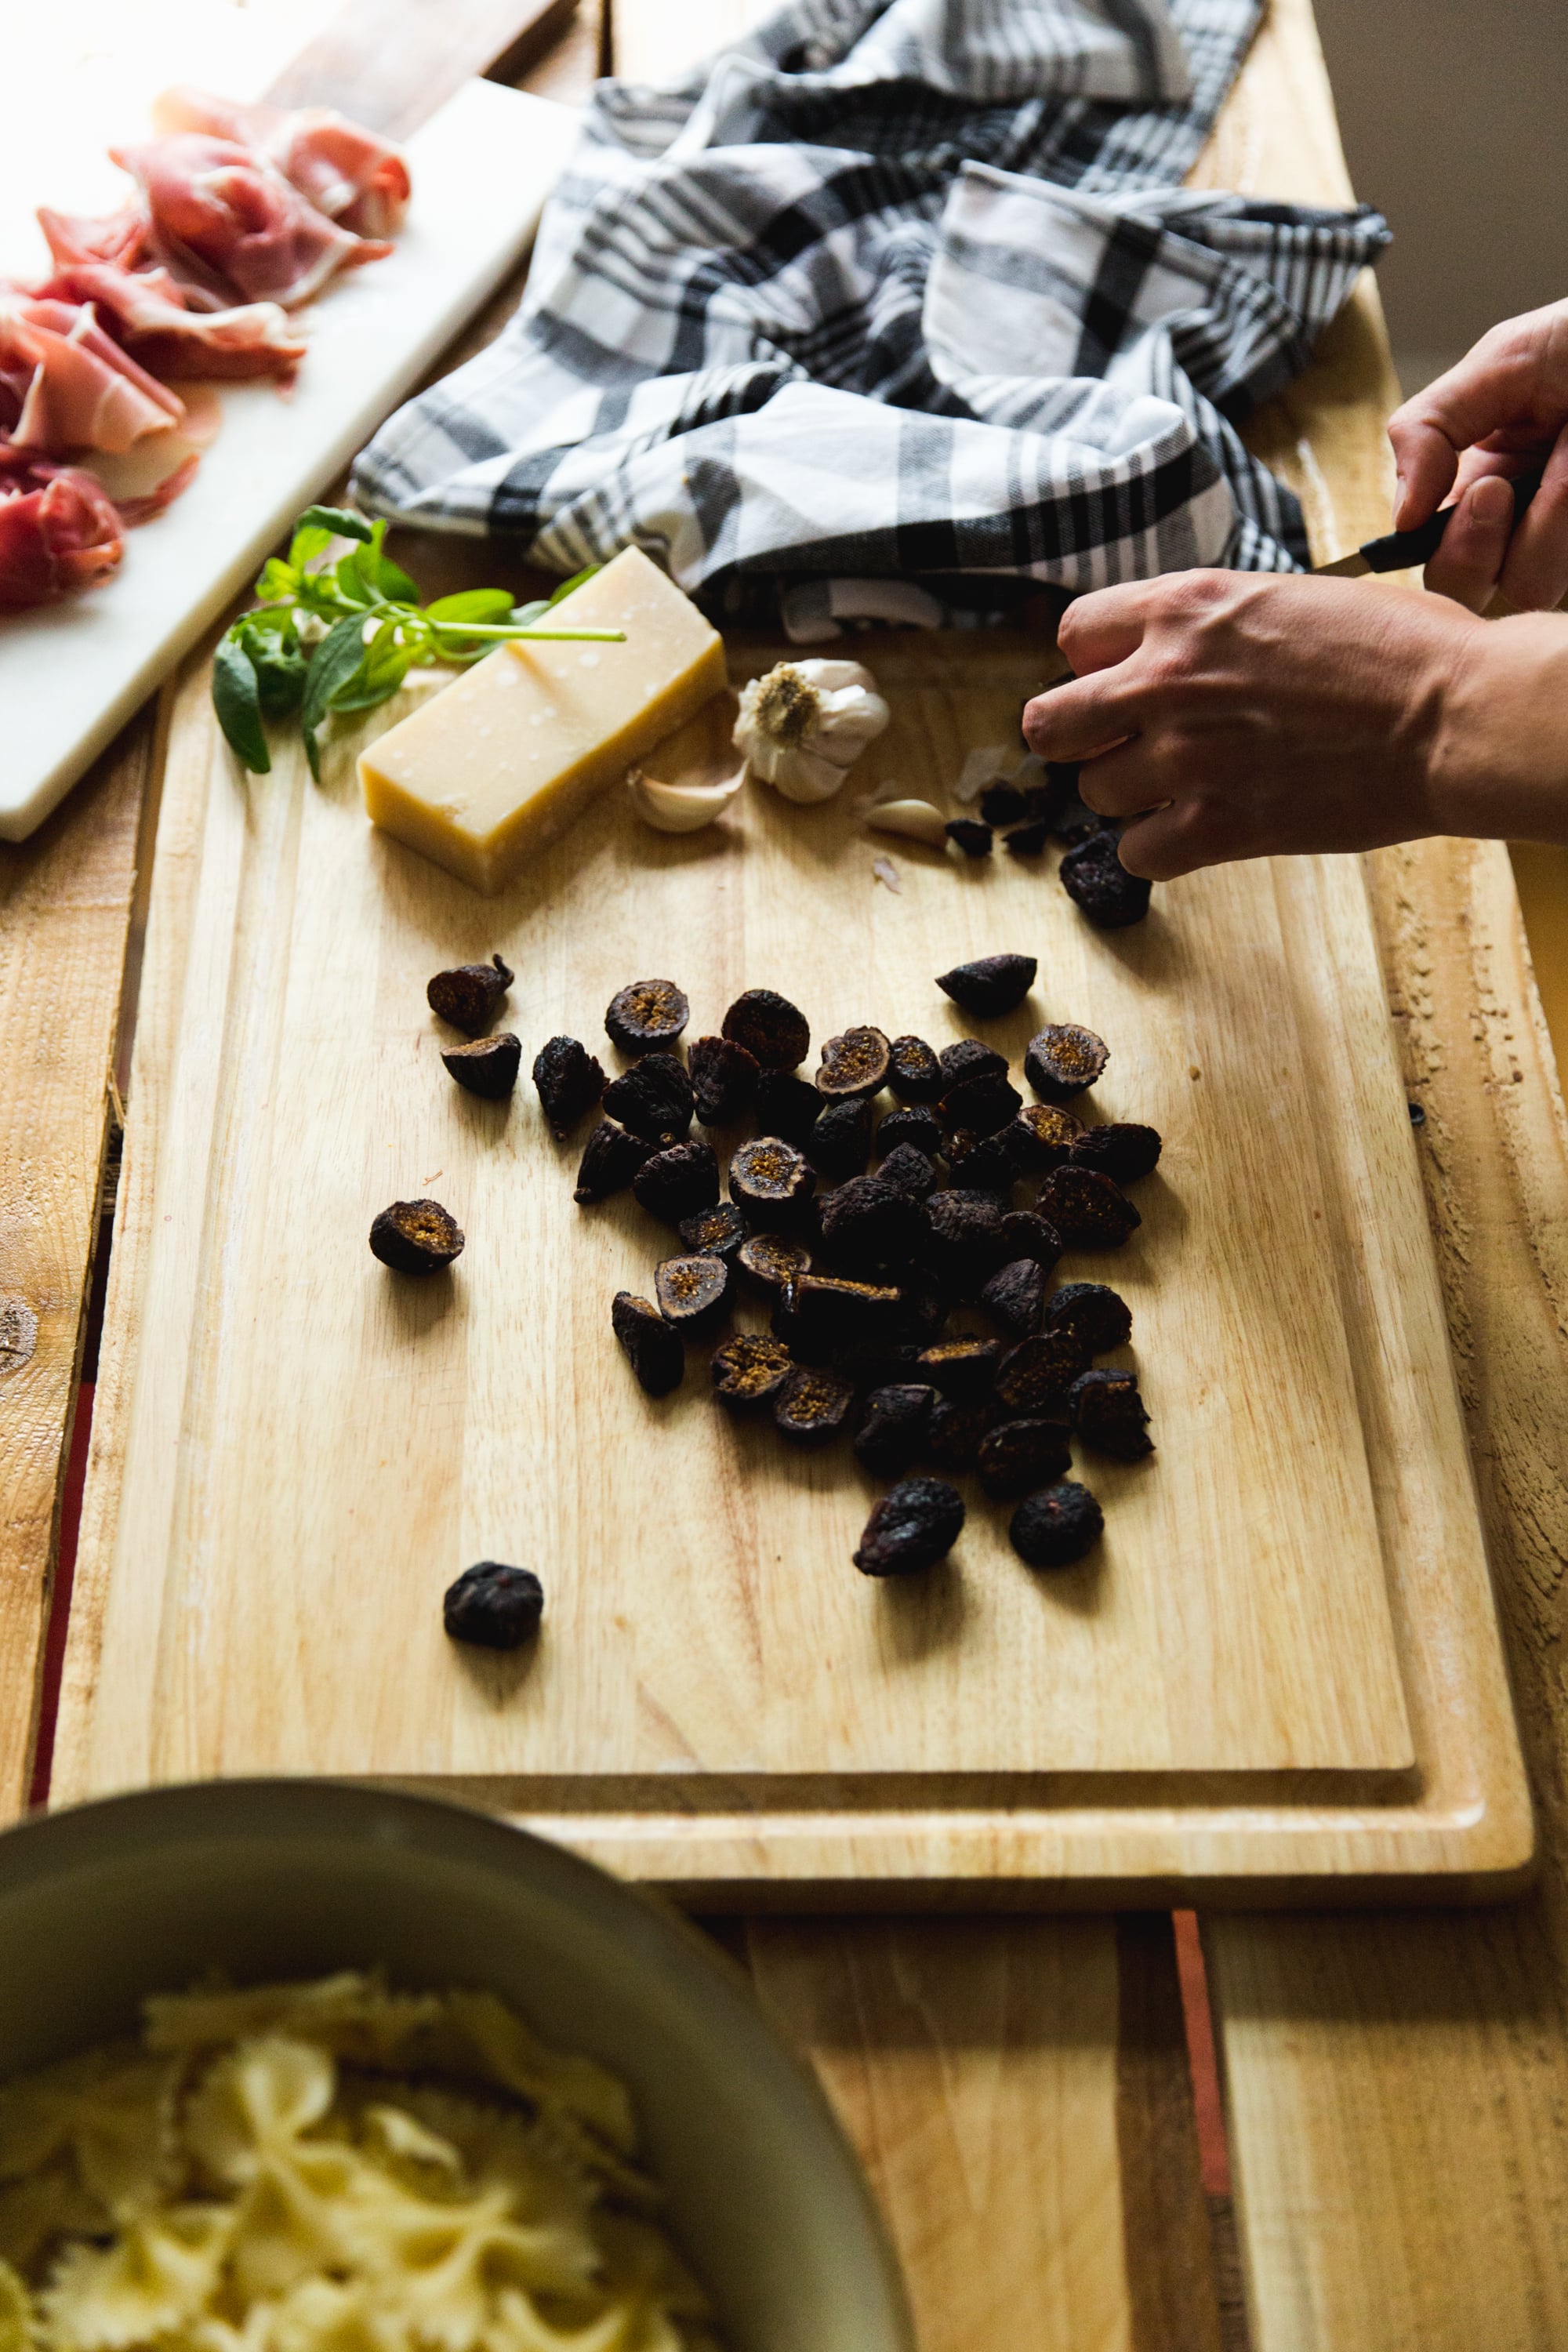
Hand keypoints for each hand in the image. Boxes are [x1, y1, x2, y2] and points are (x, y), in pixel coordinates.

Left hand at [1023, 570, 1488, 877]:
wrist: (1455, 714)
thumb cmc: (1398, 651)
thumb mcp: (1288, 597)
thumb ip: (1214, 624)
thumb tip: (1176, 651)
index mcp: (1186, 606)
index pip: (1073, 634)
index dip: (1095, 664)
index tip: (1125, 681)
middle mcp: (1168, 677)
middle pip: (1051, 724)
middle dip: (1081, 738)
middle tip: (1124, 746)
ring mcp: (1187, 755)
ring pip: (1095, 794)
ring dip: (1132, 796)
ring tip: (1184, 787)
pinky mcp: (1217, 825)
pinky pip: (1136, 854)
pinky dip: (1160, 850)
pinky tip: (1197, 832)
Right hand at [1389, 301, 1567, 611]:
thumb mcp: (1502, 360)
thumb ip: (1429, 428)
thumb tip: (1400, 516)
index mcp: (1480, 479)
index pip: (1432, 551)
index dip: (1444, 543)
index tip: (1481, 492)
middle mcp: (1520, 519)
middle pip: (1468, 588)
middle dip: (1477, 548)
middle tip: (1505, 490)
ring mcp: (1562, 539)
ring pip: (1525, 585)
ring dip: (1548, 521)